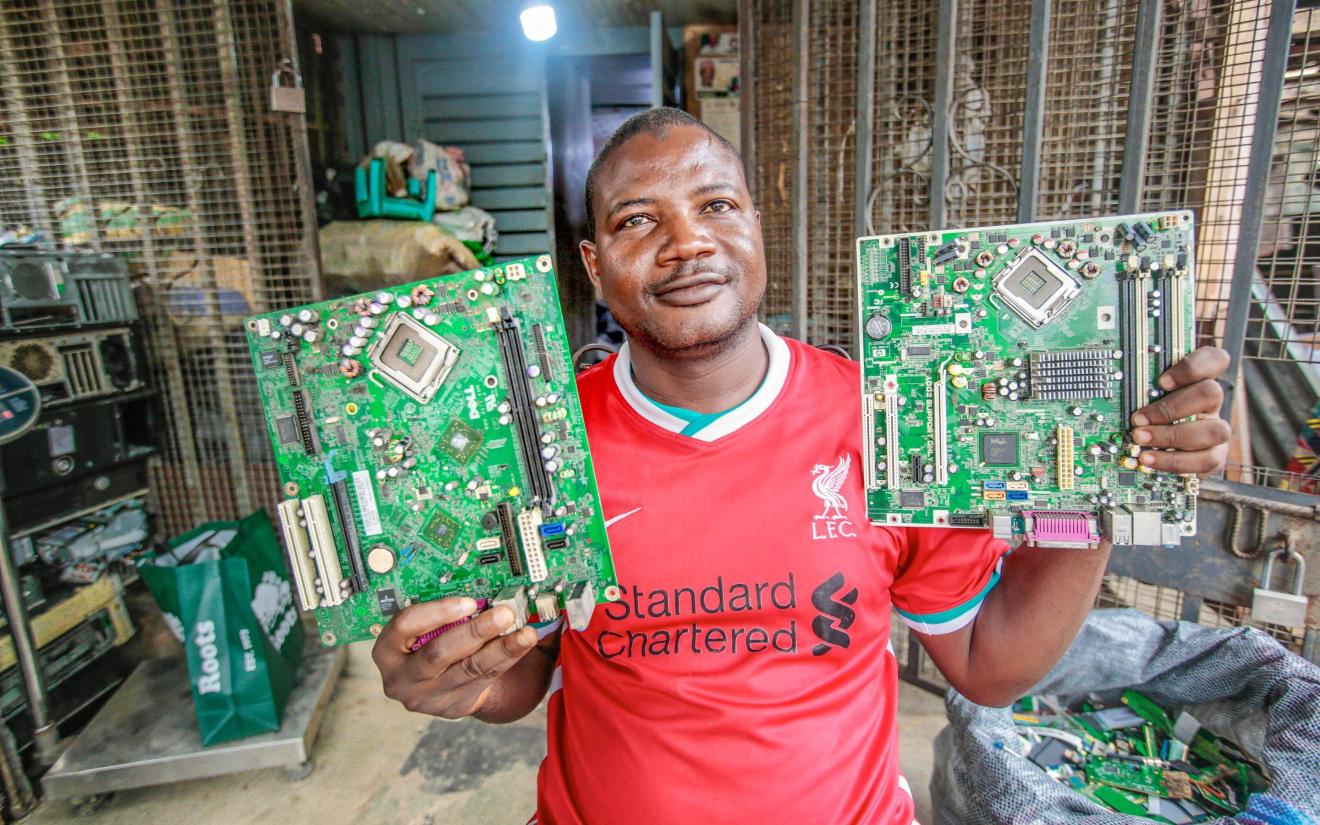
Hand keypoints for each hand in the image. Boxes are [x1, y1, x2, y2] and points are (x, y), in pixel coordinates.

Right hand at [372, 597, 538, 718]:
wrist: (440, 684)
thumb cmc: (430, 644)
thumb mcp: (422, 629)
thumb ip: (441, 614)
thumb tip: (480, 589)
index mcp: (387, 650)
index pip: (404, 626)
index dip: (437, 612)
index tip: (469, 601)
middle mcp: (402, 678)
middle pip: (439, 653)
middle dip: (476, 631)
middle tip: (504, 614)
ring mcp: (427, 697)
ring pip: (468, 669)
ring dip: (501, 648)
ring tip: (525, 632)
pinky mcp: (453, 706)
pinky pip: (484, 680)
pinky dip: (506, 659)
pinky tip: (522, 645)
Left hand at [1130, 346, 1231, 475]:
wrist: (1159, 448)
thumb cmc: (1145, 414)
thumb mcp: (1141, 394)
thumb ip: (1135, 384)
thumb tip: (1102, 376)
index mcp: (1196, 380)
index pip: (1214, 358)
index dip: (1192, 367)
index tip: (1161, 381)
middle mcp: (1211, 403)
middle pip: (1211, 393)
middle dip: (1170, 408)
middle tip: (1137, 418)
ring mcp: (1216, 429)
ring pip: (1215, 430)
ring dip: (1172, 436)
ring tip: (1140, 440)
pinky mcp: (1214, 456)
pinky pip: (1206, 461)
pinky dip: (1174, 461)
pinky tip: (1149, 459)